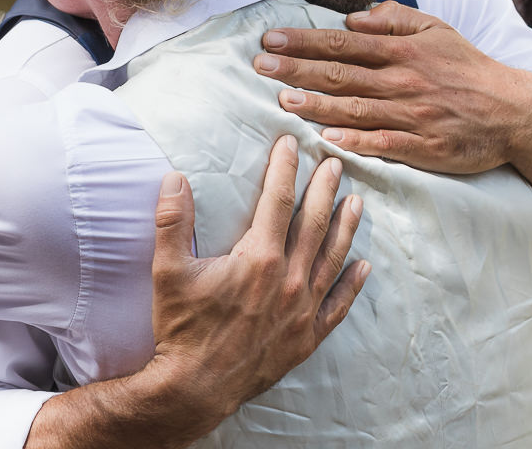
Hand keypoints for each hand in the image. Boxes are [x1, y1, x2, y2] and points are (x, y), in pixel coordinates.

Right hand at [27, 137, 366, 448]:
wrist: (195, 389)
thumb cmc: (182, 329)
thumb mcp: (168, 271)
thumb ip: (172, 221)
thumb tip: (174, 178)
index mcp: (259, 259)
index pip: (278, 200)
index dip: (285, 168)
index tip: (291, 143)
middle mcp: (288, 280)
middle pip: (314, 223)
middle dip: (324, 189)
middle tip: (335, 163)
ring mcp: (302, 310)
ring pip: (332, 258)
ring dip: (346, 227)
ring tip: (357, 202)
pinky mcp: (306, 337)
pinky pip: (337, 306)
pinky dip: (352, 285)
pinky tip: (363, 268)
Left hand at [254, 1, 531, 173]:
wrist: (514, 111)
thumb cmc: (468, 67)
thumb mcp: (436, 29)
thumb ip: (395, 19)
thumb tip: (354, 18)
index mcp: (402, 50)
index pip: (343, 42)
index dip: (304, 40)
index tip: (271, 38)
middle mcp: (402, 80)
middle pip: (340, 73)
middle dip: (296, 68)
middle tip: (259, 65)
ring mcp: (412, 116)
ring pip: (354, 108)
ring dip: (315, 104)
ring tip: (281, 100)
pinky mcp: (424, 148)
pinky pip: (383, 144)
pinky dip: (356, 142)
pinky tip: (327, 140)